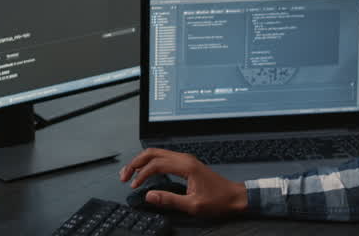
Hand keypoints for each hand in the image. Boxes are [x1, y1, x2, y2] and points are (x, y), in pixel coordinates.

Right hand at [119, 148, 247, 216]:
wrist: (234, 197)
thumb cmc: (218, 200)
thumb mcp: (193, 205)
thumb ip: (170, 200)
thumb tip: (150, 196)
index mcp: (185, 166)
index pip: (155, 164)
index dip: (141, 174)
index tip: (134, 185)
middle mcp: (184, 158)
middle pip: (152, 153)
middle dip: (135, 163)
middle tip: (124, 175)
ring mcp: (185, 159)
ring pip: (157, 153)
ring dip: (141, 161)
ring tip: (131, 172)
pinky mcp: (186, 163)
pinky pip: (163, 157)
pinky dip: (150, 162)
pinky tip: (146, 171)